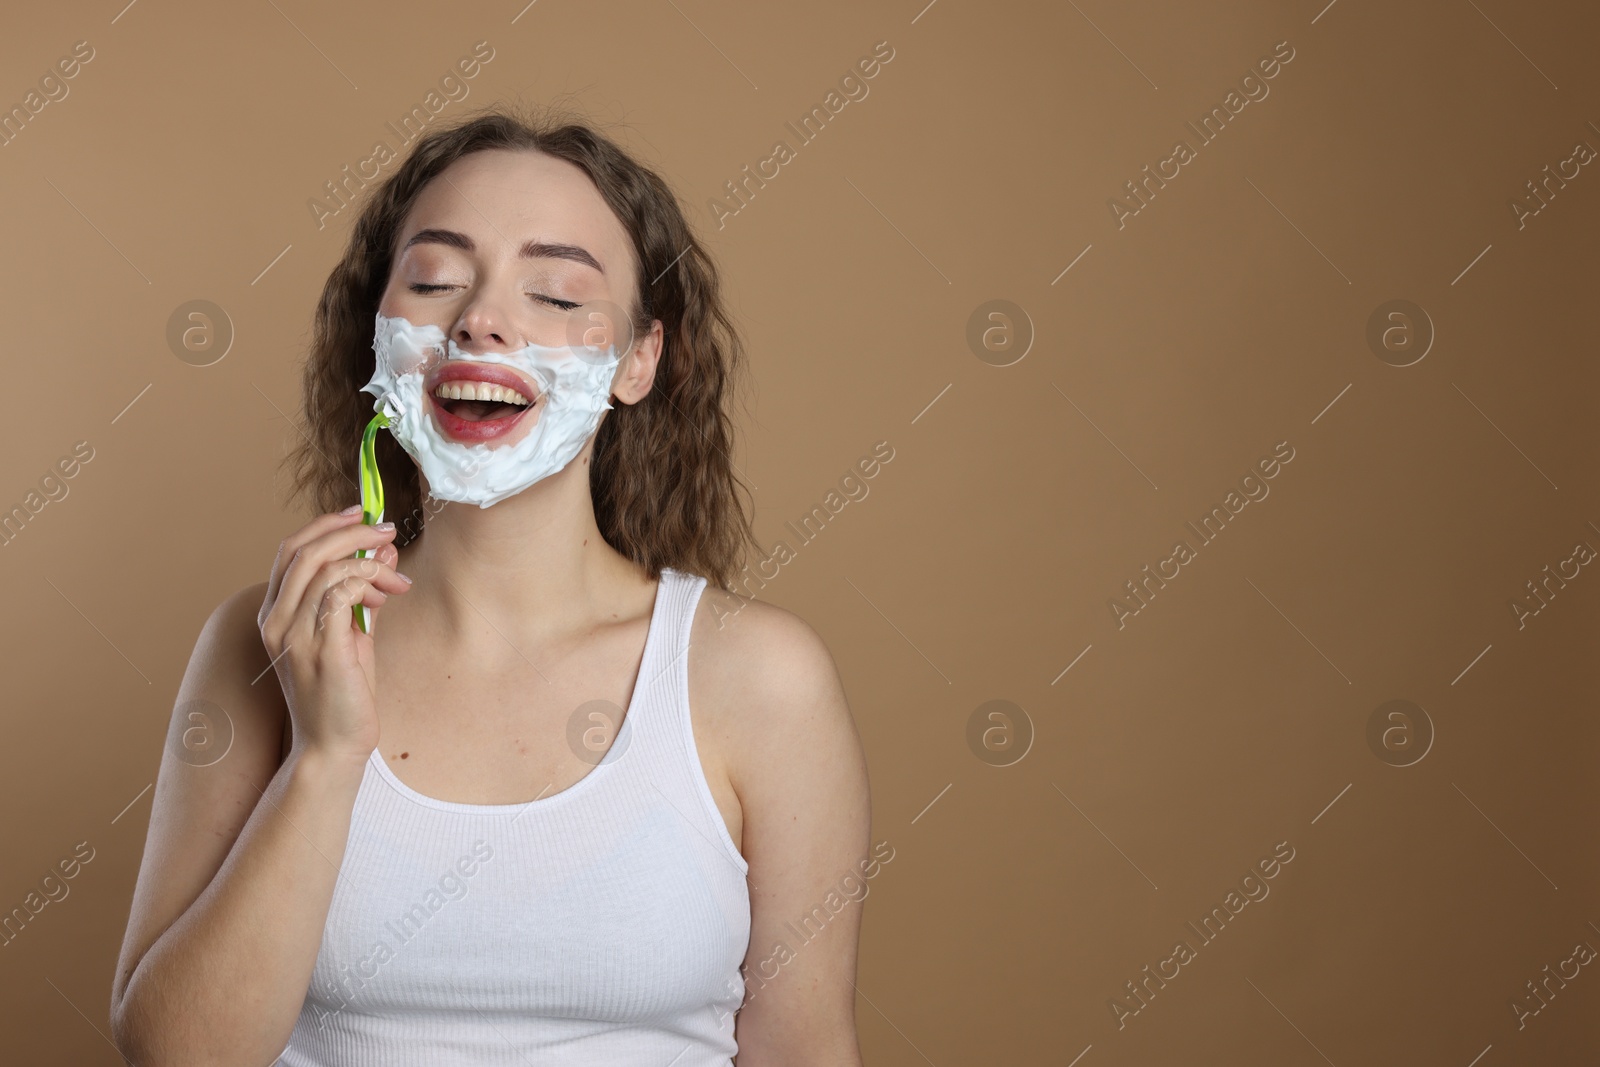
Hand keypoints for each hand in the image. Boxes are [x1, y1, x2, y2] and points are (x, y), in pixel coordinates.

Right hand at [257, 507, 411, 763]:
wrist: (334, 746)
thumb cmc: (342, 693)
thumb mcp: (352, 634)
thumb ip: (361, 593)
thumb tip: (383, 552)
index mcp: (276, 614)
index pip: (291, 550)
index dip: (327, 525)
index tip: (363, 514)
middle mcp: (276, 621)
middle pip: (303, 549)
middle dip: (351, 531)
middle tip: (387, 532)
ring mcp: (293, 635)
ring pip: (323, 567)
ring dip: (367, 560)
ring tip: (395, 578)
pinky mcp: (320, 649)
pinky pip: (337, 594)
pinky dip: (365, 582)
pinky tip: (385, 596)